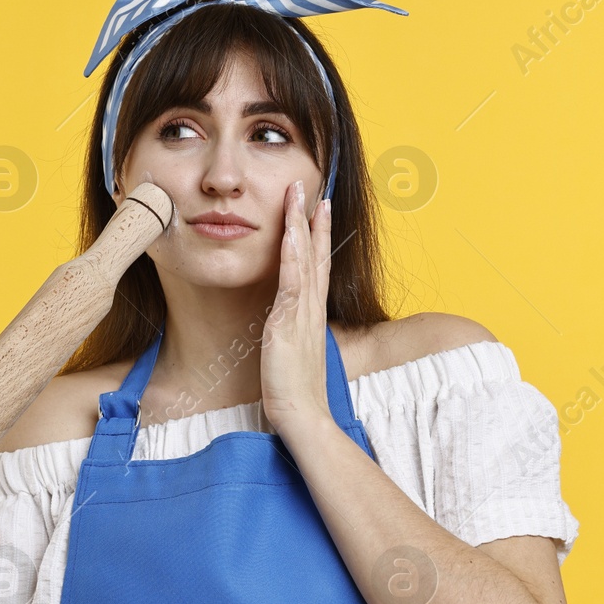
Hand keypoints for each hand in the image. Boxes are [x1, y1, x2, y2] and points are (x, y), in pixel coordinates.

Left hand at [260, 179, 333, 435]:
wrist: (303, 414)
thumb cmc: (295, 390)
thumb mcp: (293, 352)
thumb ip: (292, 332)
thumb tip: (285, 324)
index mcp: (311, 312)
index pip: (317, 265)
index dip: (317, 236)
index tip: (318, 210)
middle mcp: (311, 307)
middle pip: (315, 253)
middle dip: (312, 219)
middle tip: (312, 189)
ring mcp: (302, 312)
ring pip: (304, 258)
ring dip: (301, 224)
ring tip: (300, 195)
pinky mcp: (289, 322)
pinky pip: (292, 281)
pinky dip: (292, 255)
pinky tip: (290, 233)